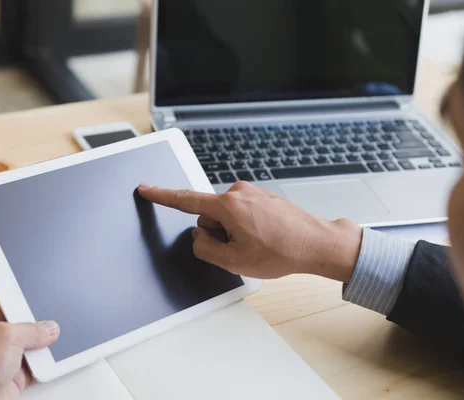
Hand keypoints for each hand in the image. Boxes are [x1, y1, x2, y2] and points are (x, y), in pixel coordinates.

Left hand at [0, 252, 59, 399]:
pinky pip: (31, 354)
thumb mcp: (4, 339)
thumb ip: (31, 329)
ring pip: (24, 331)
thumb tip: (48, 328)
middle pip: (8, 304)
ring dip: (37, 334)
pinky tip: (49, 352)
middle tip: (38, 298)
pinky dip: (42, 354)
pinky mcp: (8, 368)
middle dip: (26, 304)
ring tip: (46, 332)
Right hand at [138, 181, 361, 280]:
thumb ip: (205, 248)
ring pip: (227, 215)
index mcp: (228, 206)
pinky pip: (243, 212)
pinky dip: (248, 226)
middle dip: (219, 233)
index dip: (162, 196)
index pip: (186, 200)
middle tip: (243, 248)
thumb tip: (199, 236)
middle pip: (209, 215)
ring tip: (259, 243)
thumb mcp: (234, 261)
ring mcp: (253, 193)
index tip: (146, 189)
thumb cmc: (282, 252)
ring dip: (235, 231)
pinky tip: (266, 237)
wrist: (317, 244)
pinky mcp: (263, 196)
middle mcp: (239, 192)